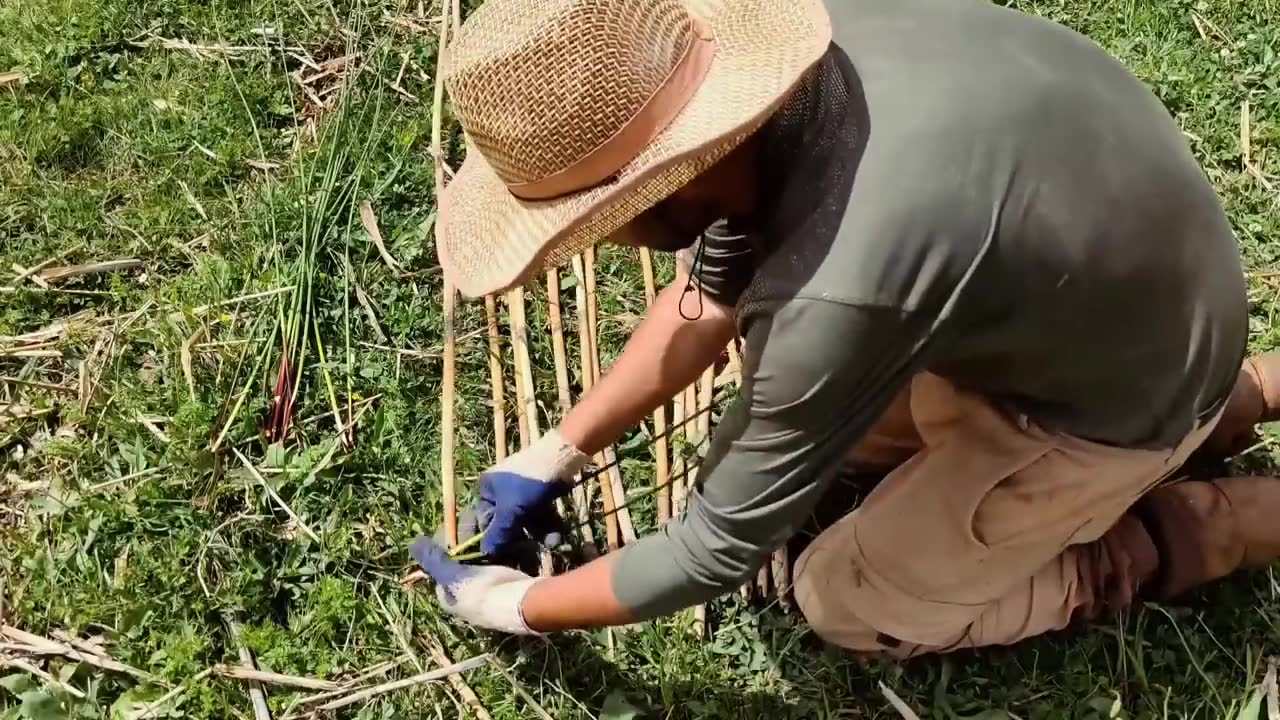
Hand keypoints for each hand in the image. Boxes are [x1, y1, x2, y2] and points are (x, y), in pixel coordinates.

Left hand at [410, 536, 539, 634]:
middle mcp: (464, 592)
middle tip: (476, 521)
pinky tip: (504, 534)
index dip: (446, 540)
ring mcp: (487, 588)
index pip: (441, 560)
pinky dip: (501, 546)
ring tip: (490, 524)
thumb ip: (433, 559)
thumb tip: (412, 542)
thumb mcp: (452, 576)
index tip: (456, 524)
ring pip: (481, 555)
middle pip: (461, 557)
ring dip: (485, 539)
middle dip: (468, 538)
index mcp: (447, 594)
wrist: (522, 605)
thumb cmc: (482, 592)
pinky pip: (500, 558)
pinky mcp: (507, 581)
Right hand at [446, 428, 588, 560]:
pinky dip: (546, 527)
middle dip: (519, 541)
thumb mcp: (512, 510)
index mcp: (487, 491)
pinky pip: (539, 517)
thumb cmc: (529, 482)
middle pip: (506, 524)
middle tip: (527, 558)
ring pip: (525, 523)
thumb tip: (486, 554)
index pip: (482, 522)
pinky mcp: (539, 496)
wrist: (561, 458)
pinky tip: (556, 537)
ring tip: (551, 544)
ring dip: (537, 536)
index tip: (497, 560)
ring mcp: (522, 495)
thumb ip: (499, 533)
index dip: (489, 541)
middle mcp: (501, 493)